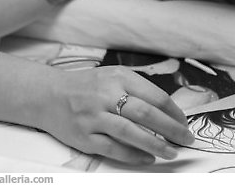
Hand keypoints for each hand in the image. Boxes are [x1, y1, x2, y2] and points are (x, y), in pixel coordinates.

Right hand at [37, 66, 194, 164]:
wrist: (48, 95)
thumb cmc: (87, 87)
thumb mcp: (113, 77)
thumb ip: (138, 90)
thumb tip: (169, 112)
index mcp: (118, 77)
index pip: (155, 96)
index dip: (174, 112)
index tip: (184, 123)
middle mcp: (106, 95)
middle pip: (146, 113)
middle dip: (171, 129)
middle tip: (186, 139)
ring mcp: (94, 116)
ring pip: (131, 133)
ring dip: (155, 145)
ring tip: (171, 152)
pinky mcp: (84, 136)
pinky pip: (113, 148)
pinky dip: (133, 155)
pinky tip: (147, 158)